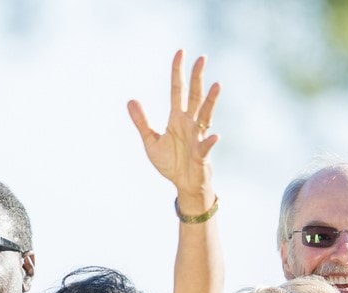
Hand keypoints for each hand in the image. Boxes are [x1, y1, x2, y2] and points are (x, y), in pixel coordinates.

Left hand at [128, 51, 220, 198]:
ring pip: (206, 115)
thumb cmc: (171, 163)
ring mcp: (198, 137)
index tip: (180, 52)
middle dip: (197, 78)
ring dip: (211, 101)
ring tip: (217, 85)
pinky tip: (214, 136)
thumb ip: (142, 122)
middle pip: (194, 96)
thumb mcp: (151, 141)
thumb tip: (130, 100)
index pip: (177, 90)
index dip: (178, 72)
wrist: (184, 185)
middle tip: (202, 58)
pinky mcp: (202, 154)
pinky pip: (206, 146)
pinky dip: (210, 142)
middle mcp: (190, 123)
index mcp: (177, 118)